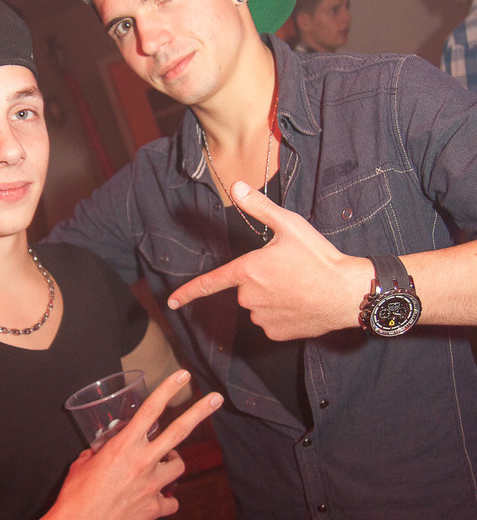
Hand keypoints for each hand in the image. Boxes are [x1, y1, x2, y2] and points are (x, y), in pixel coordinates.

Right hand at [37, 370, 222, 519]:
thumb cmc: (75, 495)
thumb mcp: (83, 463)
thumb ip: (100, 451)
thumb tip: (105, 448)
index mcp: (124, 446)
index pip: (151, 409)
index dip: (168, 388)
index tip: (183, 375)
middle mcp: (143, 462)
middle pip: (179, 431)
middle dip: (200, 411)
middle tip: (216, 398)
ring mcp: (152, 486)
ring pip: (178, 465)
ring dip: (173, 462)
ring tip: (164, 463)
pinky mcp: (154, 509)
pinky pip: (171, 502)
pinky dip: (165, 500)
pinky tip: (155, 501)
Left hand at [168, 181, 372, 340]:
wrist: (346, 293)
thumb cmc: (318, 258)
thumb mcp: (290, 225)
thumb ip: (259, 207)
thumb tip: (236, 186)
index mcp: (247, 271)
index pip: (210, 283)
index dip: (188, 292)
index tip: (172, 302)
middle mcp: (248, 297)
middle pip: (244, 288)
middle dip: (260, 280)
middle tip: (289, 271)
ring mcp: (262, 318)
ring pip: (258, 306)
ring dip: (271, 298)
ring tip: (299, 287)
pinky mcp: (276, 333)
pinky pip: (271, 322)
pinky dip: (282, 314)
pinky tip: (301, 304)